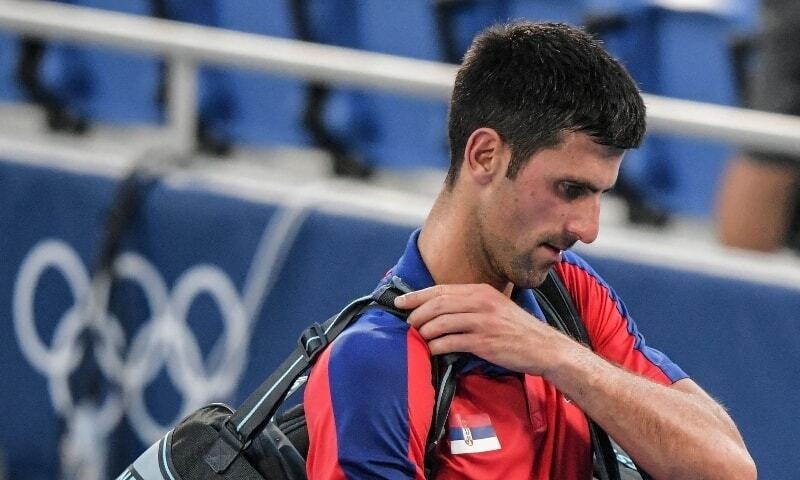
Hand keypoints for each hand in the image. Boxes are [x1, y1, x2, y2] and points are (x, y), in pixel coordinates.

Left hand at [395, 283, 577, 375]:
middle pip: (438, 304)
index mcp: (481, 291)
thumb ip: (470, 305)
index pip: (441, 290)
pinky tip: (433, 349)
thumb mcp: (495, 308)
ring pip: (441, 322)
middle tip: (408, 322)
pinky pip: (451, 342)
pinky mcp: (484, 342)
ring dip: (425, 331)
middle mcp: (481, 303)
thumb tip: (439, 310)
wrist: (545, 347)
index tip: (400, 302)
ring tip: (420, 337)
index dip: (417, 296)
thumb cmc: (517, 330)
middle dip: (417, 313)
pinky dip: (437, 346)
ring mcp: (483, 322)